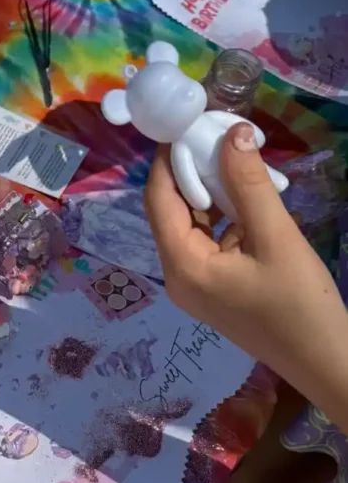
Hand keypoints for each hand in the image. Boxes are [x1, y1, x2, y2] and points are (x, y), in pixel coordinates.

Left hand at [145, 123, 347, 427]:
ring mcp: (196, 285)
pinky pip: (210, 241)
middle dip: (192, 170)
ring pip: (193, 224)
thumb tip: (231, 132)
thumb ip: (249, 184)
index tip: (187, 121)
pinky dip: (226, 215)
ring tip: (237, 154)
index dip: (168, 158)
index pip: (158, 199)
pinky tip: (251, 194)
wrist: (324, 361)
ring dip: (213, 191)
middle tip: (218, 131)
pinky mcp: (216, 289)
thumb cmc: (300, 304)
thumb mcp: (276, 237)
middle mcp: (178, 276)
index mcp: (182, 265)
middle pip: (172, 211)